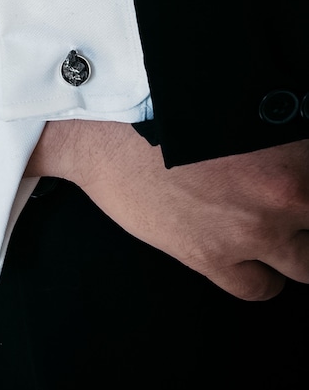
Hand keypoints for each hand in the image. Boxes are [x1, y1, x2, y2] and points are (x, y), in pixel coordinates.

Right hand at [26, 119, 308, 299]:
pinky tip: (249, 255)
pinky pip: (262, 287)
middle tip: (278, 203)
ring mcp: (251, 230)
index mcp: (294, 149)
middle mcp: (283, 192)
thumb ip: (280, 134)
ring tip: (269, 228)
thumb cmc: (159, 106)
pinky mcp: (213, 257)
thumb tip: (293, 151)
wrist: (102, 131)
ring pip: (305, 263)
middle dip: (303, 215)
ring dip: (293, 247)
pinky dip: (263, 275)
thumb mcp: (235, 102)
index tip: (294, 181)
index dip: (306, 179)